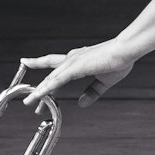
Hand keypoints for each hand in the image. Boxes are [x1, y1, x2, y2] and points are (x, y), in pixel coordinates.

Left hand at [21, 39, 136, 107]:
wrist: (126, 51)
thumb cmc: (119, 61)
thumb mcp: (104, 82)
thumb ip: (91, 92)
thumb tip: (81, 103)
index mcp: (79, 61)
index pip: (57, 70)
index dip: (46, 78)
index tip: (36, 85)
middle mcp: (72, 60)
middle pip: (51, 77)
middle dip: (39, 89)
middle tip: (30, 101)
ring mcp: (72, 62)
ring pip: (50, 79)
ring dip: (39, 91)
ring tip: (28, 102)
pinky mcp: (75, 67)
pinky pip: (57, 80)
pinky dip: (46, 88)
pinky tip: (39, 95)